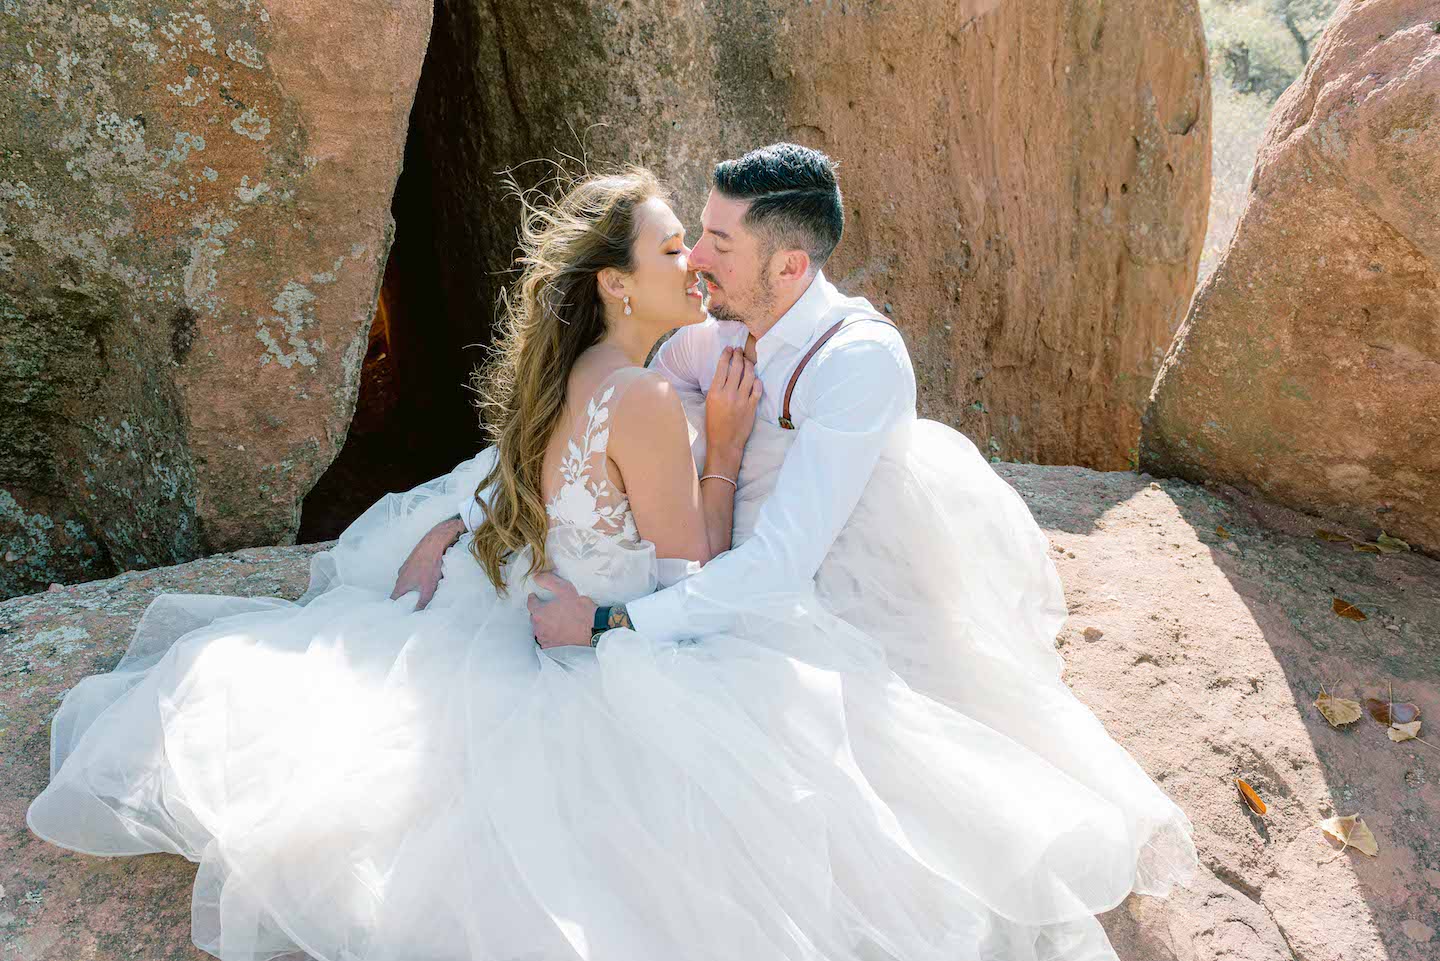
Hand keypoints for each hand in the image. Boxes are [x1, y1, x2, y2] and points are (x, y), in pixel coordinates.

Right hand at [390, 516, 463, 609]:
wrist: (433, 544)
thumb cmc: (430, 566)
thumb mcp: (428, 589)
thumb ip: (422, 603)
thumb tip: (416, 614)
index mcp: (401, 584)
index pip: (393, 600)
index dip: (395, 608)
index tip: (398, 614)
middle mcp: (400, 575)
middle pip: (399, 591)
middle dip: (404, 598)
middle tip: (411, 605)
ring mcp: (405, 567)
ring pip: (406, 581)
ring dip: (411, 587)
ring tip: (420, 592)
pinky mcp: (412, 561)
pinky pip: (411, 572)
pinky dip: (415, 577)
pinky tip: (425, 578)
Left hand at [527, 572, 597, 647]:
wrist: (592, 627)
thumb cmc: (579, 608)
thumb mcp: (564, 588)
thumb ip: (547, 581)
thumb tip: (536, 577)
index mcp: (539, 612)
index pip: (530, 603)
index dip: (534, 598)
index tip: (536, 596)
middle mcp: (538, 627)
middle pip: (534, 616)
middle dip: (539, 611)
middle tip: (550, 607)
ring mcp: (544, 638)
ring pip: (538, 628)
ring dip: (543, 623)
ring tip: (554, 619)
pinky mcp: (550, 646)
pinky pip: (544, 638)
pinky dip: (548, 634)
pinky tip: (556, 630)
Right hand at [705, 346, 761, 472]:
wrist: (724, 443)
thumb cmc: (714, 424)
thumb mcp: (709, 403)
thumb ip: (717, 387)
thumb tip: (725, 372)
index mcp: (715, 392)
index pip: (722, 367)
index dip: (727, 355)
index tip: (729, 349)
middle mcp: (728, 394)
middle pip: (737, 368)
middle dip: (738, 355)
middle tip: (739, 351)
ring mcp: (741, 400)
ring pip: (749, 375)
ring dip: (749, 365)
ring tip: (748, 361)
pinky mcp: (752, 407)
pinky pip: (758, 388)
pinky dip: (757, 381)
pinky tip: (756, 379)